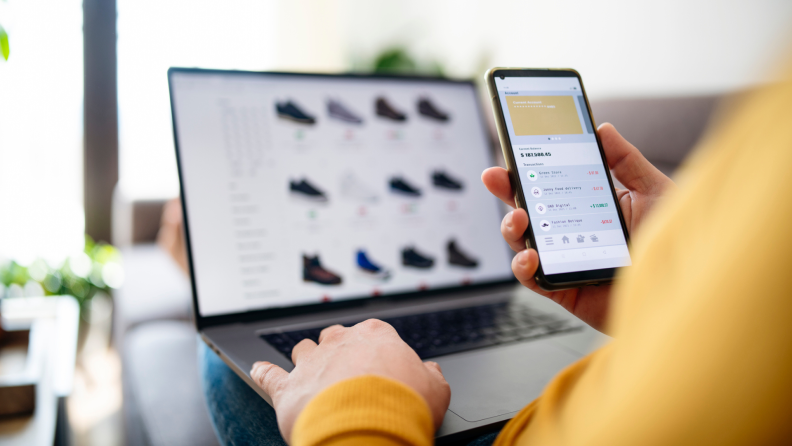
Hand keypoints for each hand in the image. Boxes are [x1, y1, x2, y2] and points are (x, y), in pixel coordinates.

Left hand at [250, 320, 450, 442]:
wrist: (368, 429)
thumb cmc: (405, 406)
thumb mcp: (436, 390)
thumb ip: (431, 376)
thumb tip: (430, 371)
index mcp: (376, 336)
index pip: (373, 333)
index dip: (375, 351)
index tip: (379, 366)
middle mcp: (340, 342)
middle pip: (335, 337)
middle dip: (339, 351)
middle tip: (347, 374)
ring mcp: (311, 362)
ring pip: (302, 349)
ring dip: (306, 360)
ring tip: (311, 375)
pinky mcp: (287, 388)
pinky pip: (268, 375)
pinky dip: (263, 373)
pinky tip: (259, 371)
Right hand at [481, 123, 673, 331]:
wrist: (687, 293)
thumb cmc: (677, 245)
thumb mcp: (655, 193)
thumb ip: (627, 161)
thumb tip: (603, 129)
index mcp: (589, 205)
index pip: (551, 183)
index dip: (527, 167)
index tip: (513, 150)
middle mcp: (571, 231)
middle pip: (529, 208)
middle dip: (507, 190)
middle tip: (495, 176)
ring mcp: (564, 259)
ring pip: (523, 242)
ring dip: (511, 227)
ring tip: (520, 218)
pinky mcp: (563, 289)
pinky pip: (533, 279)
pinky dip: (524, 266)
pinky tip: (531, 256)